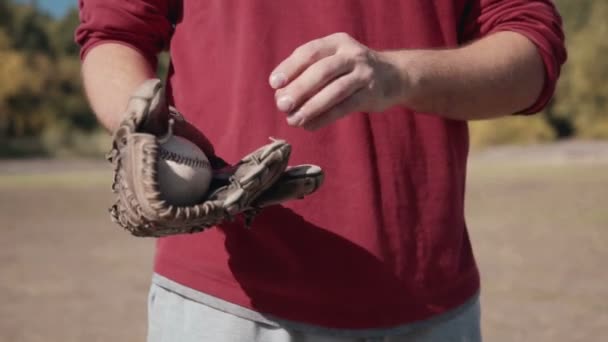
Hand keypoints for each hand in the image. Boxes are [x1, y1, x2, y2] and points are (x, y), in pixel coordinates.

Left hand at [269, 32, 405, 130]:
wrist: (394, 76)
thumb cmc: (351, 72)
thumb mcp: (333, 63)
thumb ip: (308, 75)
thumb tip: (281, 97)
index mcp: (336, 43)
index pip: (309, 52)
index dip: (290, 67)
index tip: (274, 83)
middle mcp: (351, 54)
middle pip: (321, 71)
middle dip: (299, 89)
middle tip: (281, 105)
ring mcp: (363, 73)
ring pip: (334, 90)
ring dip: (311, 107)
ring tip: (293, 120)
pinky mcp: (371, 93)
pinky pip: (345, 107)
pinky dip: (325, 117)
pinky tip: (310, 126)